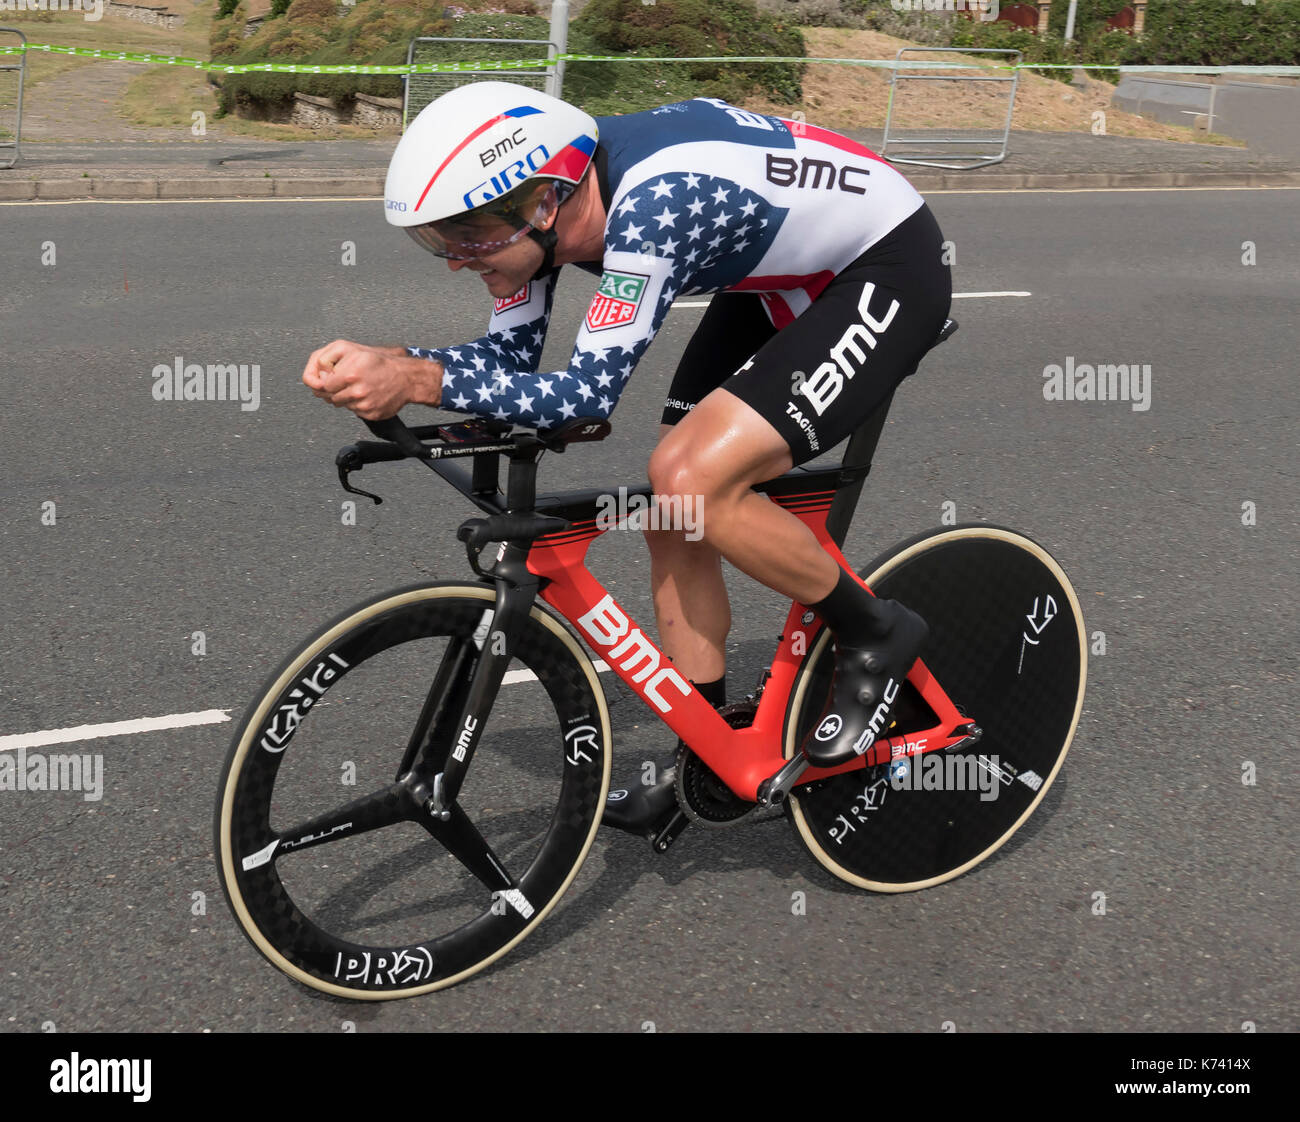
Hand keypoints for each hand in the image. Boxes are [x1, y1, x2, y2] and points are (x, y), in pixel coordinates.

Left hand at [302, 340, 441, 419]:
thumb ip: (325, 357)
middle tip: (346, 381)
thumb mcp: (349, 348)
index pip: (321, 386)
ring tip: (358, 386)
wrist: (406, 378)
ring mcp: (364, 405)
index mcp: (349, 374)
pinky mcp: (371, 414)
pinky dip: (357, 404)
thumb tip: (316, 374)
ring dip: (346, 397)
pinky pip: (354, 412)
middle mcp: (356, 391)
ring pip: (342, 405)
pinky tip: (367, 394)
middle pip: (330, 398)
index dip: (324, 381)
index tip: (330, 379)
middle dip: (334, 389)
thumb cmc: (379, 361)